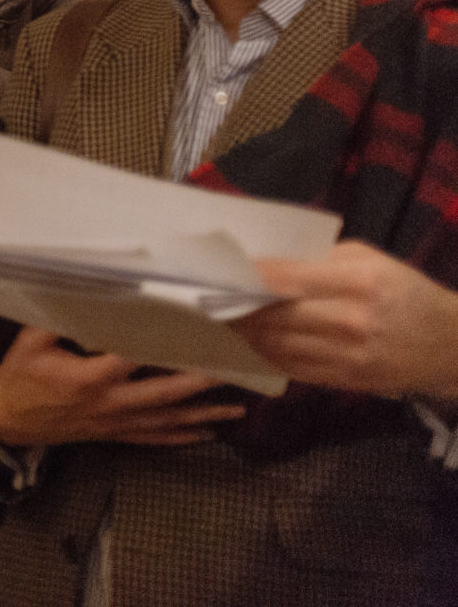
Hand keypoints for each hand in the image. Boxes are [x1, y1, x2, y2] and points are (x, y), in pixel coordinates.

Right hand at [0, 326, 245, 448]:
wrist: (8, 419)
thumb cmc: (20, 375)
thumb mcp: (30, 341)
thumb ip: (57, 318)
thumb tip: (85, 292)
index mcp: (90, 377)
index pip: (135, 356)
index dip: (163, 340)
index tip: (191, 326)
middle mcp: (111, 403)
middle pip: (166, 392)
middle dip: (201, 380)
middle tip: (232, 368)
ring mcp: (117, 422)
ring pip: (169, 419)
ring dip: (204, 414)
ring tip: (238, 407)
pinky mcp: (116, 434)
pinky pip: (156, 438)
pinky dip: (183, 436)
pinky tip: (209, 433)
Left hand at [232, 242, 457, 400]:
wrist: (451, 345)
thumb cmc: (406, 291)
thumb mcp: (370, 259)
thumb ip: (318, 259)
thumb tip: (264, 261)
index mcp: (358, 282)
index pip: (284, 279)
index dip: (245, 276)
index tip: (215, 270)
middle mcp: (351, 321)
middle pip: (273, 315)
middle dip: (235, 305)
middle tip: (207, 295)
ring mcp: (349, 356)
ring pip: (276, 344)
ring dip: (244, 331)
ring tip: (223, 316)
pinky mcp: (347, 381)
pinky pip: (292, 367)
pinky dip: (266, 352)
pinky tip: (253, 339)